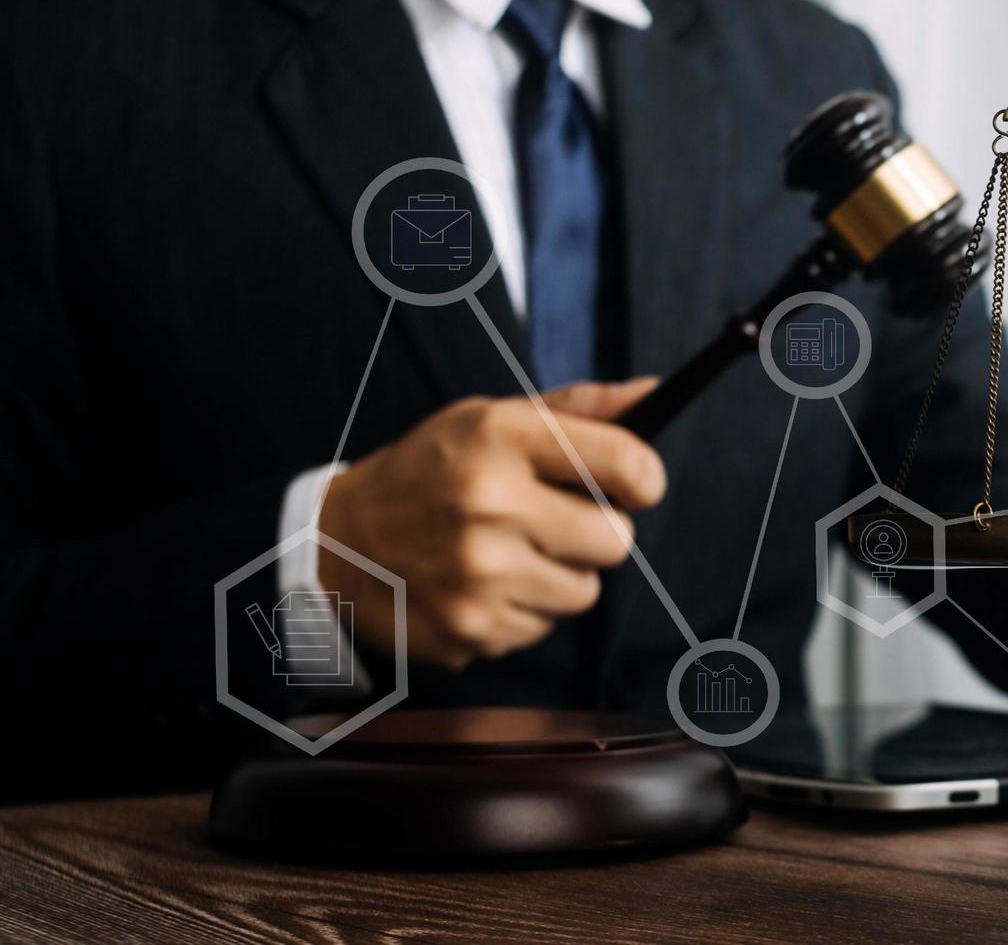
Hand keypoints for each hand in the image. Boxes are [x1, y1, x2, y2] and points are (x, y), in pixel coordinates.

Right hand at [320, 379, 664, 668]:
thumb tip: (655, 394)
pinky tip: (479, 585)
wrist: (337, 542)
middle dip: (595, 534)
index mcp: (500, 437)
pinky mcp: (471, 628)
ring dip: (558, 576)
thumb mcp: (490, 419)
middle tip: (549, 522)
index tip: (631, 486)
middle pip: (617, 540)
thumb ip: (578, 410)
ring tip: (504, 552)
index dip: (643, 480)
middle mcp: (490, 503)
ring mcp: (479, 572)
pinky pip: (544, 626)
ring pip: (585, 591)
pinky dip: (521, 611)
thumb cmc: (432, 472)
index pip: (628, 464)